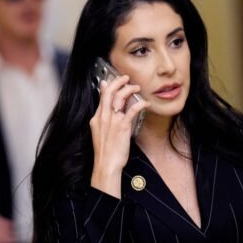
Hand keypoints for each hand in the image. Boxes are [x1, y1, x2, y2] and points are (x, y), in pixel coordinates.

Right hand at [89, 75, 149, 197]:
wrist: (106, 164)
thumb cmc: (104, 153)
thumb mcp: (99, 134)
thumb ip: (102, 122)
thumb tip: (106, 113)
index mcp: (96, 118)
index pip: (101, 97)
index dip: (107, 87)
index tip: (110, 81)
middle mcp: (103, 117)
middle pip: (109, 92)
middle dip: (118, 82)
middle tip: (125, 78)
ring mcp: (113, 120)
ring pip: (120, 97)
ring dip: (129, 89)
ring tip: (136, 87)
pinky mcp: (122, 126)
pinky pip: (132, 109)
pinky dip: (140, 103)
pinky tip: (145, 102)